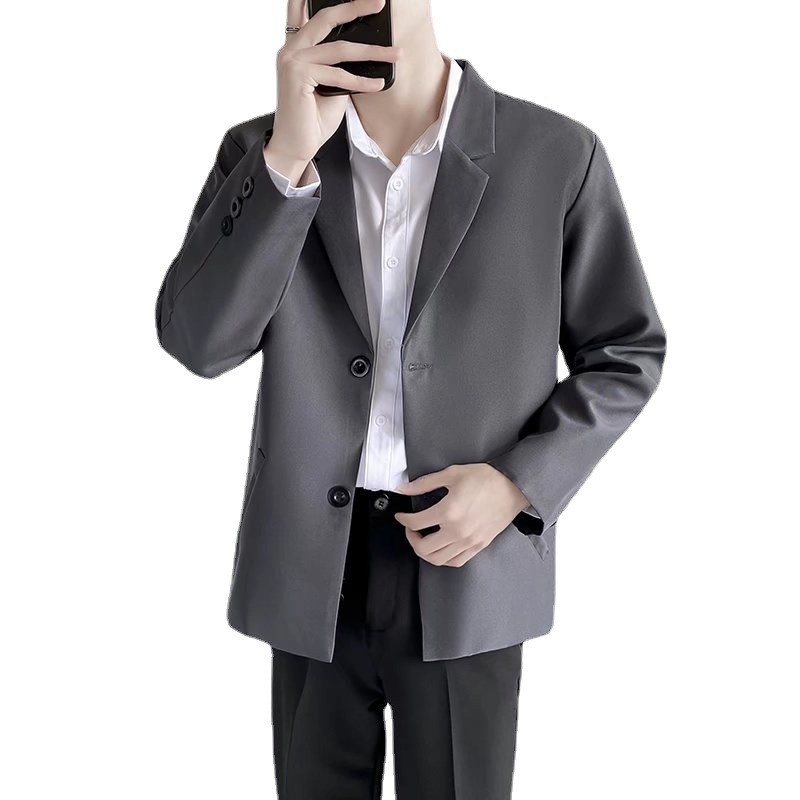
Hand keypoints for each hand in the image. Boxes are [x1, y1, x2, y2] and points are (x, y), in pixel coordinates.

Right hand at [265, 0, 402, 182]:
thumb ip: (339, 65)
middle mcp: (290, 49)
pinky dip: (362, 81)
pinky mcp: (298, 76)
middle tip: (379, 3)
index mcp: (295, 47)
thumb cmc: (312, 118)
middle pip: (326, 17)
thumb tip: (364, 54)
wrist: (295, 146)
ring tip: (396, 54)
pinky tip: (378, 85)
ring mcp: (292, 60)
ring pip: (340, 48)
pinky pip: (339, 75)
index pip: (304, 11)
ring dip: (372, 51)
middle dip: (355, 8)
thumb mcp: (330, 85)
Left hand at [393, 464, 530, 566]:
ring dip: (425, 551)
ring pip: (437, 559)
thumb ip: (424, 483)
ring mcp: (469, 541)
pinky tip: (441, 547)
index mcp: (448, 511)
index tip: (402, 516)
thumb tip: (404, 488)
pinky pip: (455, 562)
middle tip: (411, 529)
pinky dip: (443, 558)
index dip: (403, 520)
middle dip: (411, 538)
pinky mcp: (478, 546)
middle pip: (423, 547)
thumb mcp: (451, 474)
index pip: (415, 523)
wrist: (513, 487)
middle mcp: (457, 531)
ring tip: (424, 538)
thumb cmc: (485, 478)